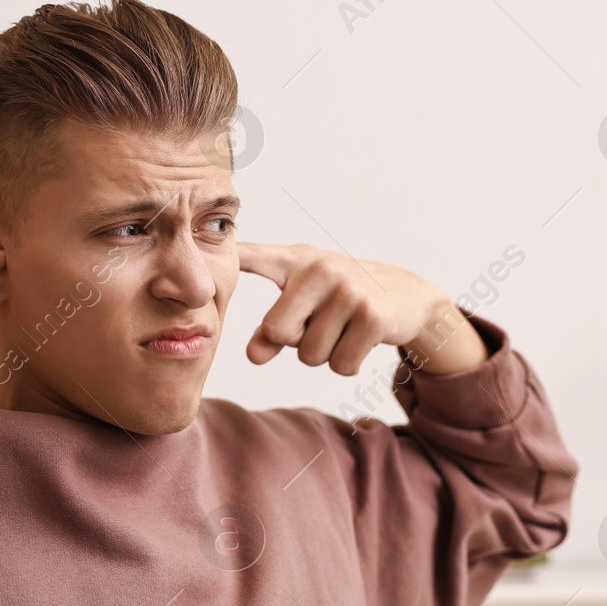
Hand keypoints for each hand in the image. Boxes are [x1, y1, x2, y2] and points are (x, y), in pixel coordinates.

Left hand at [237, 242, 484, 375]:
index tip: (195, 240)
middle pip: (277, 332)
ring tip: (345, 329)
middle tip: (321, 325)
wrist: (410, 296)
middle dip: (296, 342)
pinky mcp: (372, 316)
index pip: (254, 256)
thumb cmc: (344, 299)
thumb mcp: (306, 307)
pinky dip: (349, 363)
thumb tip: (253, 356)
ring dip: (325, 355)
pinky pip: (340, 365)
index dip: (230, 256)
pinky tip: (363, 339)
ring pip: (309, 355)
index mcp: (296, 261)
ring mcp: (348, 291)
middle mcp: (320, 270)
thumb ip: (271, 330)